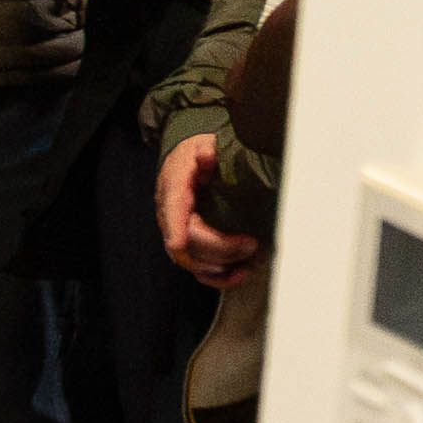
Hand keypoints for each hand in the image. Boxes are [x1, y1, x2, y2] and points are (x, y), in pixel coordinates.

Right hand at [157, 129, 265, 284]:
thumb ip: (208, 149)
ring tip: (248, 261)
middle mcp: (171, 214)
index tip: (178, 244)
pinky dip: (217, 278)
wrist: (193, 160)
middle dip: (218, 248)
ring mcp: (180, 232)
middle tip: (251, 243)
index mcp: (174, 188)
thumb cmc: (201, 153)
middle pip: (184, 242)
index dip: (174, 229)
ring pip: (191, 260)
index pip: (171, 210)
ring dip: (219, 266)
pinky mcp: (192, 244)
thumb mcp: (205, 144)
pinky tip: (238, 275)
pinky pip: (198, 269)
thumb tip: (208, 156)